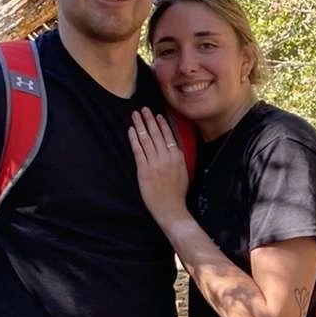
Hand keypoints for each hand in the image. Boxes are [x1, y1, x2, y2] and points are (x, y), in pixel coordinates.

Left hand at [129, 107, 190, 227]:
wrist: (170, 208)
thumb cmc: (177, 193)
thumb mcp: (184, 171)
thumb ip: (178, 158)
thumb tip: (173, 147)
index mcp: (177, 156)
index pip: (168, 135)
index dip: (161, 124)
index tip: (156, 115)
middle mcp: (166, 157)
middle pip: (156, 133)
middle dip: (149, 120)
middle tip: (143, 109)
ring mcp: (155, 163)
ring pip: (146, 139)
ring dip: (140, 125)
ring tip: (135, 115)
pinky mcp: (144, 170)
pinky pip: (138, 150)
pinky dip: (134, 139)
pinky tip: (131, 130)